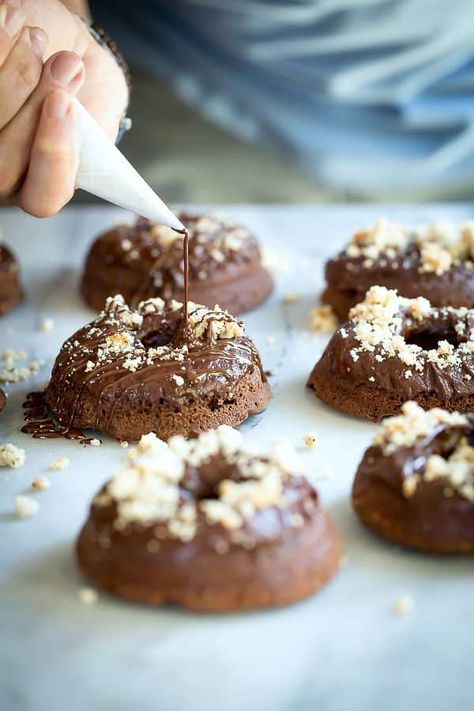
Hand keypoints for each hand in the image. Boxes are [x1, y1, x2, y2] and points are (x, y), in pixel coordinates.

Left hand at [0, 0, 127, 216]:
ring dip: (15, 74)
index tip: (65, 104)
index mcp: (47, 185)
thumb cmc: (87, 90)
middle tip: (65, 64)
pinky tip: (13, 25)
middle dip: (35, 104)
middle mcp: (7, 173)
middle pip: (6, 162)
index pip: (43, 198)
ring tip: (40, 39)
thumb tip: (71, 117)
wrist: (63, 48)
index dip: (52, 156)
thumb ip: (93, 131)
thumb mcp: (103, 112)